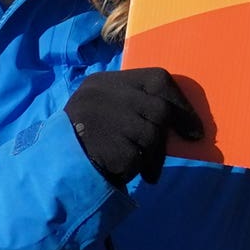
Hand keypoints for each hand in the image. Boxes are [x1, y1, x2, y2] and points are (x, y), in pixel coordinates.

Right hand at [64, 66, 205, 187]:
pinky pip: (139, 157)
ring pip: (153, 134)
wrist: (55, 165)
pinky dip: (141, 167)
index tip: (193, 121)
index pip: (156, 78)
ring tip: (150, 168)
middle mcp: (102, 96)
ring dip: (157, 155)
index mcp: (102, 82)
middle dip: (178, 125)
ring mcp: (103, 120)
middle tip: (191, 139)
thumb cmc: (89, 138)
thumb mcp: (106, 109)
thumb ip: (135, 104)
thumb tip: (181, 118)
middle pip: (159, 108)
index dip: (180, 100)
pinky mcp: (107, 145)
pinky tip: (130, 171)